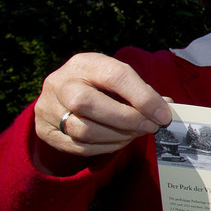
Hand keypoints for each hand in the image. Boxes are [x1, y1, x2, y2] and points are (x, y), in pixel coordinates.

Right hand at [33, 52, 170, 159]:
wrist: (62, 94)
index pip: (114, 76)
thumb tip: (166, 108)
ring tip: (136, 133)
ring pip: (83, 129)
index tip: (163, 114)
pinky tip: (120, 140)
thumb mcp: (118, 79)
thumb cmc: (100, 85)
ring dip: (117, 136)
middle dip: (127, 119)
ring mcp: (47, 107)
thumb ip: (141, 92)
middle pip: (88, 103)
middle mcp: (60, 83)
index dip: (142, 97)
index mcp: (84, 63)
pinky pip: (78, 146)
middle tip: (150, 127)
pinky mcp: (44, 130)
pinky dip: (105, 147)